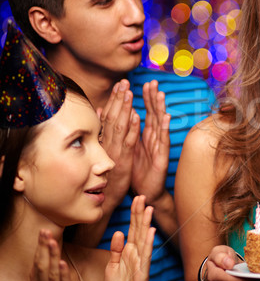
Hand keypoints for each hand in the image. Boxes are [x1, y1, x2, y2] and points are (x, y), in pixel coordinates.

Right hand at [30, 230, 76, 280]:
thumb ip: (49, 277)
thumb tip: (47, 255)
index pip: (37, 266)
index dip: (39, 249)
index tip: (43, 232)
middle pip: (41, 268)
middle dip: (43, 249)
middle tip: (46, 232)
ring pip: (51, 276)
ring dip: (52, 258)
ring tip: (53, 242)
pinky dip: (63, 276)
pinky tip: (63, 263)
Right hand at [100, 80, 139, 210]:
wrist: (107, 198)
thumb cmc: (106, 175)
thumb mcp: (102, 151)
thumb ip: (102, 131)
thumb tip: (100, 112)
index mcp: (105, 141)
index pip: (110, 116)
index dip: (115, 100)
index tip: (120, 85)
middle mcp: (109, 144)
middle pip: (114, 117)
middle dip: (119, 99)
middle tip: (124, 82)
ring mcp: (116, 152)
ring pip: (121, 126)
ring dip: (126, 109)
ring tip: (129, 93)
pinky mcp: (125, 161)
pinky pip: (129, 142)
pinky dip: (133, 129)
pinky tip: (138, 117)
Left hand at [103, 196, 154, 280]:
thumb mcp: (112, 265)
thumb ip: (115, 249)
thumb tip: (118, 231)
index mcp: (129, 251)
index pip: (132, 228)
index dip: (134, 213)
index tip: (135, 198)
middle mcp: (137, 254)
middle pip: (139, 230)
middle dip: (140, 213)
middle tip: (142, 196)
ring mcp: (141, 263)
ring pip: (143, 240)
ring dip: (146, 224)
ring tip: (148, 209)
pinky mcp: (142, 273)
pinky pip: (145, 256)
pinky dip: (148, 243)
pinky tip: (150, 231)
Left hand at [131, 81, 170, 204]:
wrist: (147, 192)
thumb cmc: (138, 172)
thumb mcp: (130, 150)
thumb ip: (128, 133)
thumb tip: (119, 117)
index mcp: (145, 136)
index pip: (144, 113)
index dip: (144, 99)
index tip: (141, 83)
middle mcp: (154, 139)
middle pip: (153, 115)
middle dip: (152, 98)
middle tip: (152, 82)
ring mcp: (159, 147)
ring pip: (159, 124)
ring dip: (160, 109)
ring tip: (160, 94)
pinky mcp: (162, 157)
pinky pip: (163, 141)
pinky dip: (164, 129)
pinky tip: (166, 117)